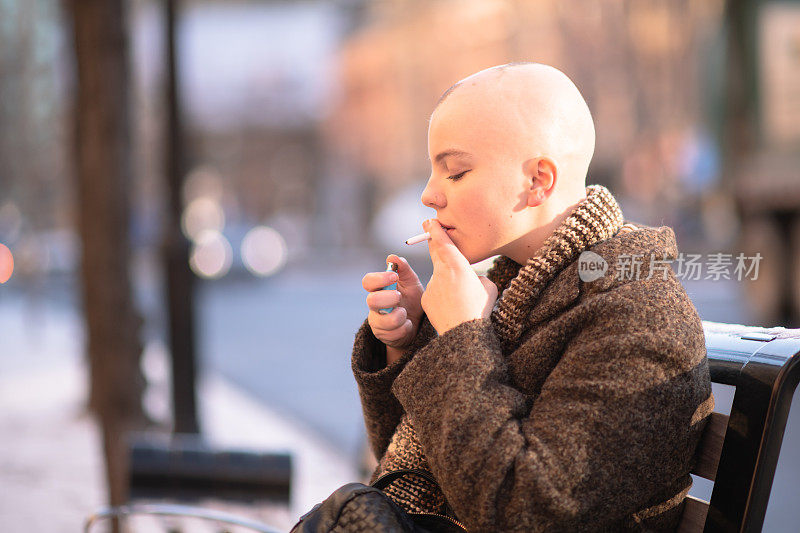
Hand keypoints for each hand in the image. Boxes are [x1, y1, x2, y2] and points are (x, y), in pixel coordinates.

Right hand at [363, 254, 424, 352]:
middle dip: (388, 299)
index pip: (368, 281)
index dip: (379, 278)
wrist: (418, 324)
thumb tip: (393, 256)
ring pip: (383, 321)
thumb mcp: (412, 283)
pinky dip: (405, 328)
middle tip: (399, 297)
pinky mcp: (383, 336)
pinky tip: (408, 325)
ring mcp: (377, 321)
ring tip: (406, 314)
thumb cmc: (412, 300)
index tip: (394, 277)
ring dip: (399, 316)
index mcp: (379, 289)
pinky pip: (394, 333)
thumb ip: (404, 270)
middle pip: (371, 301)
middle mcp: (374, 305)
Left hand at [421, 219, 497, 334]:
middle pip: (435, 252)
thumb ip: (477, 276)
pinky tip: (452, 307)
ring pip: (438, 276)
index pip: (443, 242)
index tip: (430, 221)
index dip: (436, 229)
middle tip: (428, 228)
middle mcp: (441, 272)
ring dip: (446, 280)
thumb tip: (471, 278)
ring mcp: (431, 285)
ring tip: (459, 298)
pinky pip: (435, 291)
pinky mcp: (426, 298)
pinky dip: (442, 295)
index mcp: (458, 266)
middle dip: (432, 240)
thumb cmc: (480, 309)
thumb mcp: (488, 287)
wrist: (463, 333)